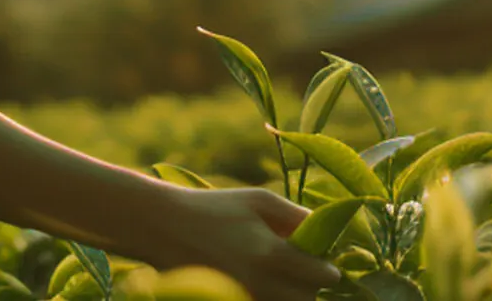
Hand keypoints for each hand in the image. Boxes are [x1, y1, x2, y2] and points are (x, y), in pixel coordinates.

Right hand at [142, 187, 340, 300]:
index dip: (327, 268)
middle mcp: (261, 284)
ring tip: (278, 274)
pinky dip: (269, 298)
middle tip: (301, 268)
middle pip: (307, 300)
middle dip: (310, 286)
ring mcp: (244, 298)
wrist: (163, 228)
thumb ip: (297, 217)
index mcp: (272, 254)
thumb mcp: (260, 201)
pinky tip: (260, 281)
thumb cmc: (214, 208)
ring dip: (290, 295)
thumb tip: (325, 232)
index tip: (322, 260)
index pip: (322, 276)